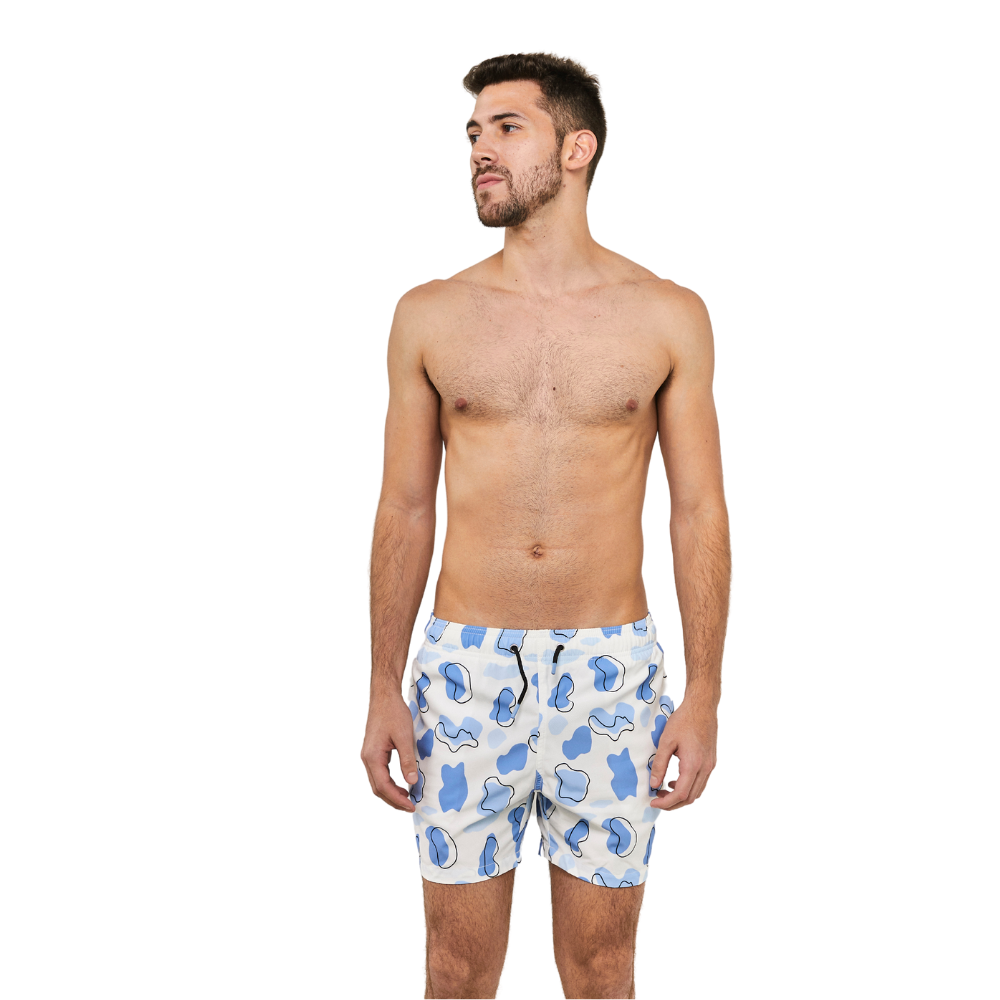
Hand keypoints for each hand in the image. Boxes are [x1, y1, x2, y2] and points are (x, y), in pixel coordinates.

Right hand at [361, 693, 418, 812]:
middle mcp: (367, 758)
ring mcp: (369, 755)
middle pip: (378, 788)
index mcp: (372, 757)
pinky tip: (401, 784)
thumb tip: (411, 782)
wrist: (384, 696)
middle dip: (394, 800)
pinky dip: (389, 783)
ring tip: (407, 799)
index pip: (383, 786)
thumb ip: (407, 760)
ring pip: (377, 782)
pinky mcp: (373, 752)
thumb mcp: (404, 737)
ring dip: (391, 793)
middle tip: (411, 806)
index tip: (411, 805)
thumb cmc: (393, 713)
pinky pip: (379, 773)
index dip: (397, 799)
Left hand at [649, 700, 716, 810]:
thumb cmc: (683, 721)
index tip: (653, 801)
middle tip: (657, 799)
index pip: (681, 794)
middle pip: (691, 798)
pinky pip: (701, 782)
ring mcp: (710, 766)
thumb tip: (654, 784)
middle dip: (673, 803)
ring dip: (681, 796)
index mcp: (693, 764)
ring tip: (664, 791)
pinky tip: (676, 781)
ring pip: (697, 792)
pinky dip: (689, 787)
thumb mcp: (666, 741)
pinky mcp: (711, 761)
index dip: (666, 802)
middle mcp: (705, 768)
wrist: (702, 707)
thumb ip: (659, 764)